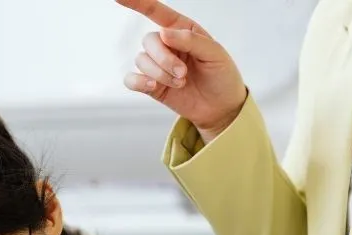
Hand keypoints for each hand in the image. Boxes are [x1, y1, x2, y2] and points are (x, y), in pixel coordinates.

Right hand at [117, 0, 247, 138]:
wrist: (220, 108)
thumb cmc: (220, 76)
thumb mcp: (214, 54)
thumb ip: (190, 40)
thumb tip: (163, 33)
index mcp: (181, 29)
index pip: (155, 11)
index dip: (137, 2)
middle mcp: (166, 45)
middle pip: (149, 41)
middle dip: (164, 59)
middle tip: (182, 73)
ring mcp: (156, 66)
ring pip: (142, 61)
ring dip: (160, 73)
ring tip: (180, 83)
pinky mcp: (150, 86)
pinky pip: (131, 79)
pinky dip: (139, 82)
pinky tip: (153, 87)